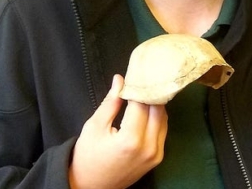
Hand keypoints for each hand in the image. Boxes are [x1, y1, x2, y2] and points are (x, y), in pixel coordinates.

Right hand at [68, 74, 167, 188]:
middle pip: (157, 109)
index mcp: (131, 139)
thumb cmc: (88, 156)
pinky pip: (163, 130)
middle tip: (143, 79)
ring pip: (163, 118)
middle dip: (150, 93)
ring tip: (145, 91)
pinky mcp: (158, 157)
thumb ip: (110, 102)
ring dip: (155, 104)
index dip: (139, 86)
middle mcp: (148, 146)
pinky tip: (148, 108)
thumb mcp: (94, 127)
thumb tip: (120, 79)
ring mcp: (156, 153)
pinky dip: (157, 117)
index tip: (136, 74)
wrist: (91, 186)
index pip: (142, 103)